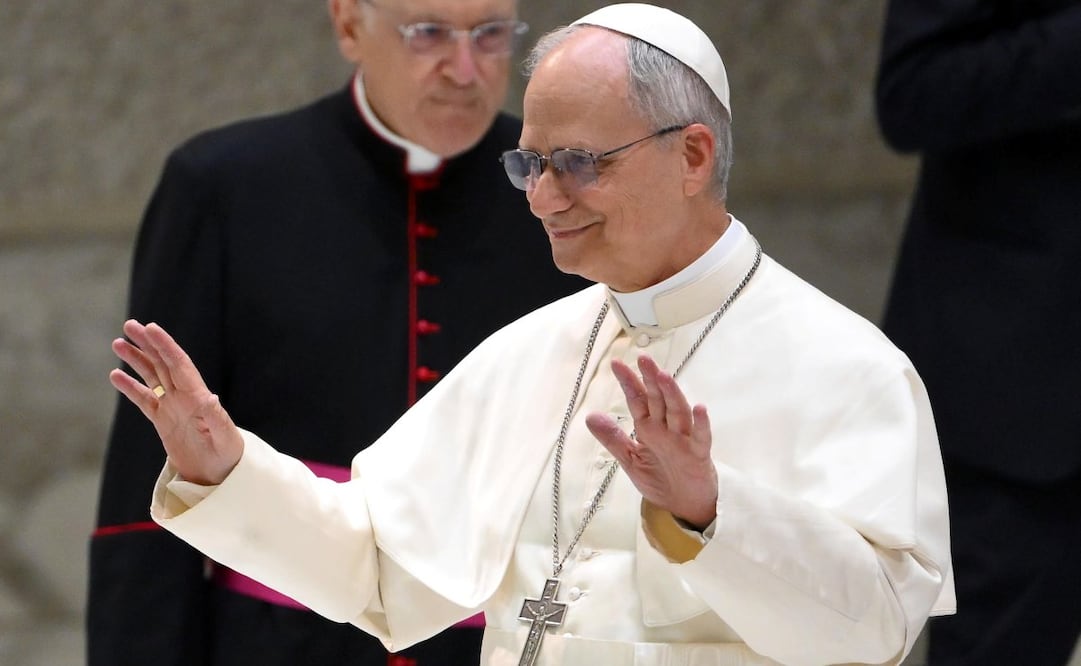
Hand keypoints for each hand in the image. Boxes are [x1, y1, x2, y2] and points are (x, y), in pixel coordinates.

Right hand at [109, 319, 242, 485]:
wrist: (219, 475)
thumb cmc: (227, 456)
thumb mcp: (224, 438)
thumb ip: (216, 418)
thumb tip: (210, 397)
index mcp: (197, 396)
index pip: (179, 364)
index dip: (165, 345)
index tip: (151, 328)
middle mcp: (184, 397)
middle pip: (163, 363)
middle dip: (148, 344)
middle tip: (130, 325)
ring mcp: (172, 407)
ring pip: (152, 377)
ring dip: (136, 360)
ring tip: (118, 343)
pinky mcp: (163, 421)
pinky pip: (144, 400)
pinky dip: (130, 387)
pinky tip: (116, 375)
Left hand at [585, 355, 717, 528]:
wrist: (682, 506)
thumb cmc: (658, 479)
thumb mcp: (630, 460)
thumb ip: (613, 439)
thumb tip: (591, 416)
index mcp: (648, 428)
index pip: (638, 400)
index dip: (628, 382)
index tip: (617, 364)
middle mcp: (666, 429)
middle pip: (659, 400)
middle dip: (650, 379)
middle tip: (643, 359)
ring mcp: (684, 439)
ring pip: (679, 412)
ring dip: (672, 394)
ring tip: (664, 376)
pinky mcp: (699, 455)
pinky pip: (701, 438)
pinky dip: (702, 424)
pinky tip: (700, 408)